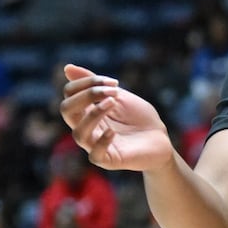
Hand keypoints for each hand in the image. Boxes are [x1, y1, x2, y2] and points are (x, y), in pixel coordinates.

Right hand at [61, 64, 175, 172]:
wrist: (161, 139)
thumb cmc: (139, 117)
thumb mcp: (118, 96)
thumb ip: (94, 84)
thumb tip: (67, 67)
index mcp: (86, 111)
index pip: (69, 94)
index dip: (86, 83)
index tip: (114, 83)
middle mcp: (87, 127)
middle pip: (66, 110)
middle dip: (86, 95)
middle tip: (112, 92)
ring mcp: (95, 145)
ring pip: (78, 133)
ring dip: (94, 114)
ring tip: (113, 104)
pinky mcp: (108, 160)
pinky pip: (94, 155)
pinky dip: (102, 141)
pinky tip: (113, 131)